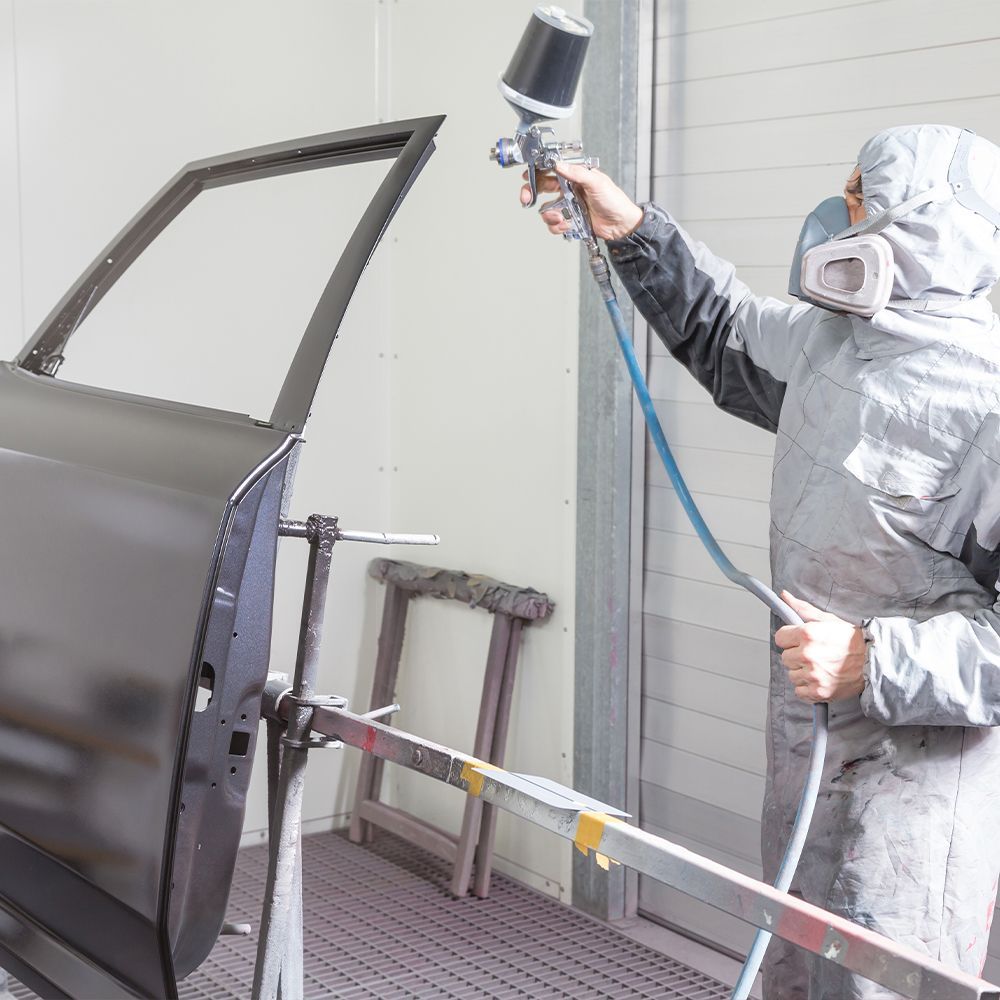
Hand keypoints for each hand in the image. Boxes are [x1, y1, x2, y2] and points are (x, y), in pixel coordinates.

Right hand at [520, 161, 643, 240]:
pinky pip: (554, 224)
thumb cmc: (614, 200)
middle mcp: (569, 190)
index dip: (536, 171)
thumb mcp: (597, 182)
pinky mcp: (569, 220)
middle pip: (542, 188)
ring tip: (559, 217)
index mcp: (575, 176)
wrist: (621, 224)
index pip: (551, 170)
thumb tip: (559, 164)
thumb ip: (577, 173)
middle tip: (527, 199)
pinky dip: (557, 227)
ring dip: (549, 215)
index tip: (526, 175)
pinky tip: (566, 225)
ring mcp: (568, 205)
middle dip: (531, 193)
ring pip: (546, 209)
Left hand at [774, 591, 866, 702]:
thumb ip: (802, 609)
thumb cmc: (852, 640)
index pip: (779, 638)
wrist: (874, 661)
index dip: (789, 639)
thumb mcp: (828, 620)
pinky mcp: (819, 692)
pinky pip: (799, 691)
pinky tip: (820, 679)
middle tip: (814, 654)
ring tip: (820, 666)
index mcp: (807, 634)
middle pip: (785, 658)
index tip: (798, 641)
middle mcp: (807, 655)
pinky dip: (807, 688)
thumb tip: (784, 596)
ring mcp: (813, 675)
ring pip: (792, 675)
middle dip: (796, 655)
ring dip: (802, 672)